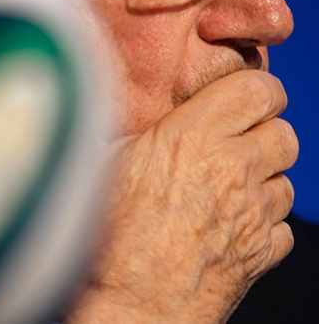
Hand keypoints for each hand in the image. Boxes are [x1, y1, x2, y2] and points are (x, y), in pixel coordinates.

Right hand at [68, 70, 297, 322]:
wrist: (125, 304)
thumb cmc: (105, 235)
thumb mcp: (105, 161)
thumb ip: (134, 127)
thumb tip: (117, 101)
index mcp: (193, 137)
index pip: (257, 89)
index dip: (254, 89)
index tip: (239, 97)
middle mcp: (232, 170)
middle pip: (283, 132)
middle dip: (264, 131)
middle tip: (233, 141)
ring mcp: (252, 215)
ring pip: (286, 179)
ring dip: (263, 178)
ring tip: (226, 185)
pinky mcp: (259, 253)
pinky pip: (282, 226)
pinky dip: (263, 221)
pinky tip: (229, 224)